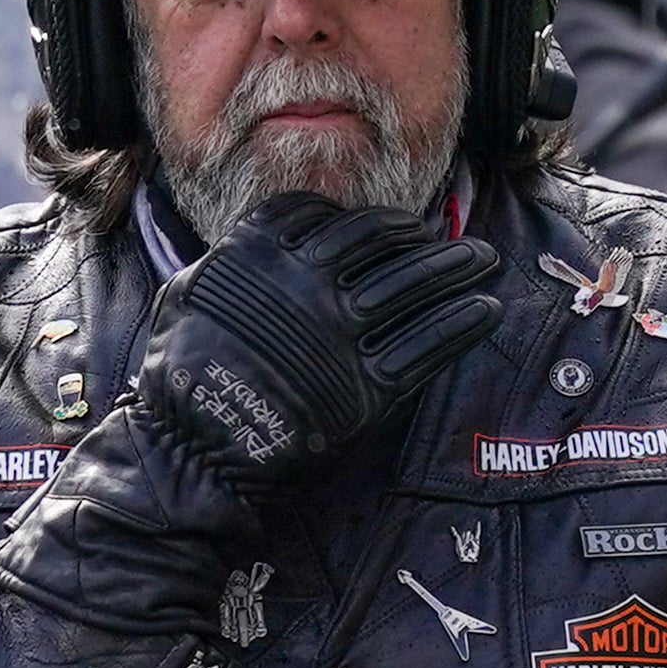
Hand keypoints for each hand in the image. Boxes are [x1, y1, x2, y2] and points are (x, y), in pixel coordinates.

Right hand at [133, 194, 505, 495]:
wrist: (194, 450)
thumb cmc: (181, 374)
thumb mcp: (190, 291)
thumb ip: (235, 258)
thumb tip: (265, 242)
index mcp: (262, 251)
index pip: (330, 217)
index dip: (368, 220)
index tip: (390, 227)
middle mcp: (308, 281)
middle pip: (382, 241)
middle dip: (422, 235)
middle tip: (449, 239)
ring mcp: (342, 332)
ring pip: (415, 284)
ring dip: (456, 267)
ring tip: (484, 260)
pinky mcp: (368, 385)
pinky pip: (428, 344)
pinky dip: (462, 323)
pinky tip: (485, 309)